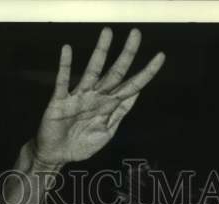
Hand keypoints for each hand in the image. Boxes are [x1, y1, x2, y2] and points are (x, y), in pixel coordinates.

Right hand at [33, 27, 164, 165]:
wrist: (57, 155)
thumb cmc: (81, 144)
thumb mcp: (106, 132)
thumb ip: (120, 112)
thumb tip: (137, 92)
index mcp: (109, 105)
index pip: (131, 86)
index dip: (146, 73)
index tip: (160, 56)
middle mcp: (96, 96)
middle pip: (115, 72)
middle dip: (127, 54)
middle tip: (136, 33)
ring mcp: (79, 97)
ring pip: (92, 71)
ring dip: (100, 52)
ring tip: (107, 32)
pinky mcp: (60, 101)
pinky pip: (63, 82)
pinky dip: (65, 66)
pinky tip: (67, 50)